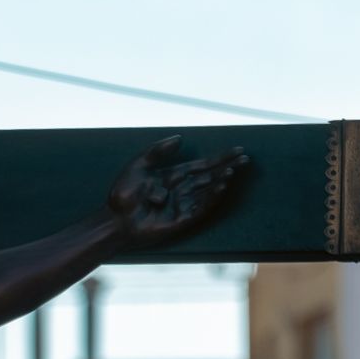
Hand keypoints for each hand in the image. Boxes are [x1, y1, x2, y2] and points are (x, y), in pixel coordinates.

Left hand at [106, 137, 249, 250]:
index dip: (220, 158)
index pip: (202, 165)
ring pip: (208, 190)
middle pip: (210, 176)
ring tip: (234, 170)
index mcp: (173, 176)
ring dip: (221, 180)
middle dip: (227, 168)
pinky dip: (212, 196)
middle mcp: (181, 190)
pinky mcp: (182, 219)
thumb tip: (181, 138)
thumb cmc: (122, 194)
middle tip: (245, 160)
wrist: (114, 219)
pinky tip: (221, 186)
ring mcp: (183, 205)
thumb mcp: (138, 165)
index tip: (238, 150)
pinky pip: (202, 207)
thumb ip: (158, 151)